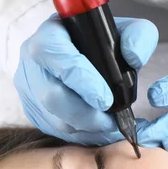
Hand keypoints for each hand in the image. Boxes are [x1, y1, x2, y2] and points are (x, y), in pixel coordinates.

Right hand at [14, 14, 158, 144]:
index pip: (53, 53)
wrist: (82, 56)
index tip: (105, 99)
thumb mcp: (124, 32)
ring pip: (55, 120)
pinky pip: (55, 132)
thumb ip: (138, 36)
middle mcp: (33, 63)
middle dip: (85, 115)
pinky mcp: (34, 113)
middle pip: (52, 97)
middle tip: (111, 121)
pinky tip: (98, 131)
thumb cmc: (101, 44)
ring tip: (109, 126)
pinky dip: (80, 136)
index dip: (80, 79)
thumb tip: (133, 56)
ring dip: (85, 128)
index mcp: (50, 35)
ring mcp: (30, 91)